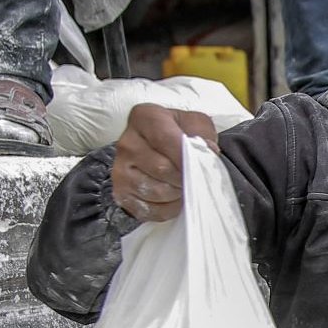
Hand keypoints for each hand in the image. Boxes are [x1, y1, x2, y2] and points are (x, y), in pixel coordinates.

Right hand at [110, 104, 219, 221]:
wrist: (160, 147)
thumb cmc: (180, 133)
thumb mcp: (195, 123)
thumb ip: (202, 134)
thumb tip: (207, 152)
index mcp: (145, 118)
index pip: (165, 138)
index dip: (186, 155)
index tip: (199, 165)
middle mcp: (127, 143)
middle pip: (161, 168)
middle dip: (185, 177)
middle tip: (195, 177)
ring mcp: (120, 170)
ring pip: (157, 191)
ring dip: (178, 194)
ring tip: (185, 186)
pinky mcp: (121, 194)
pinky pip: (149, 210)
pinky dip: (168, 209)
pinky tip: (174, 199)